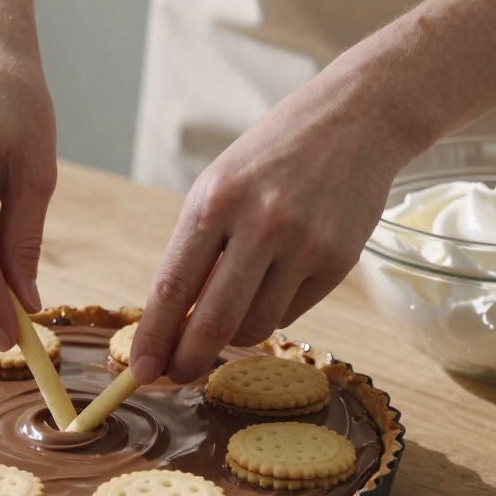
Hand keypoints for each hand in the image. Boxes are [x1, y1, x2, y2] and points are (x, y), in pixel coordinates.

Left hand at [130, 78, 413, 383]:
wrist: (354, 120)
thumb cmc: (272, 157)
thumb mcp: (219, 187)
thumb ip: (197, 251)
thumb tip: (176, 324)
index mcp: (214, 202)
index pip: (172, 288)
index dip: (153, 337)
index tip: (140, 371)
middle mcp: (260, 224)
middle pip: (214, 322)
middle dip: (189, 360)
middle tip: (178, 375)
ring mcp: (304, 245)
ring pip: (255, 327)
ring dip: (235, 335)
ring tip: (233, 309)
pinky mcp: (338, 261)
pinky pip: (292, 314)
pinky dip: (273, 312)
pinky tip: (274, 283)